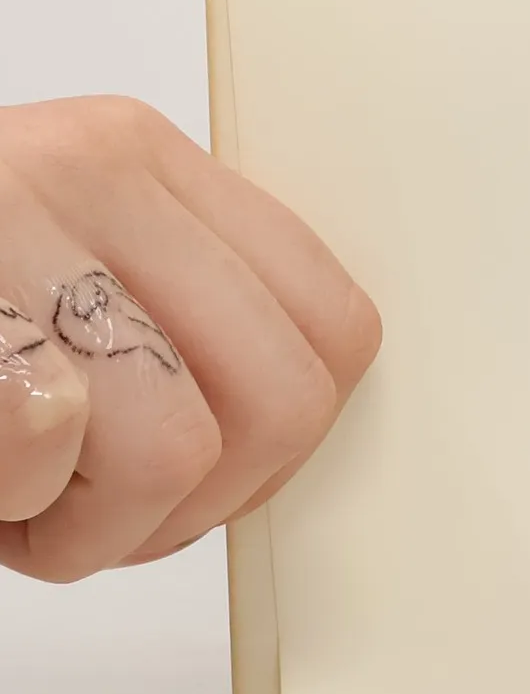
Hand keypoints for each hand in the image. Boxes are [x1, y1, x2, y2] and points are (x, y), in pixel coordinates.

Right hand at [0, 99, 380, 582]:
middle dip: (204, 505)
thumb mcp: (54, 272)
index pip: (333, 320)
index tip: (211, 483)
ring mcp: (14, 220)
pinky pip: (48, 442)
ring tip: (26, 509)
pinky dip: (15, 513)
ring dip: (97, 531)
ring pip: (178, 444)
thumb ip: (169, 316)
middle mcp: (93, 170)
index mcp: (143, 163)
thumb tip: (285, 423)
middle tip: (106, 520)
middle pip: (286, 397)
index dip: (287, 445)